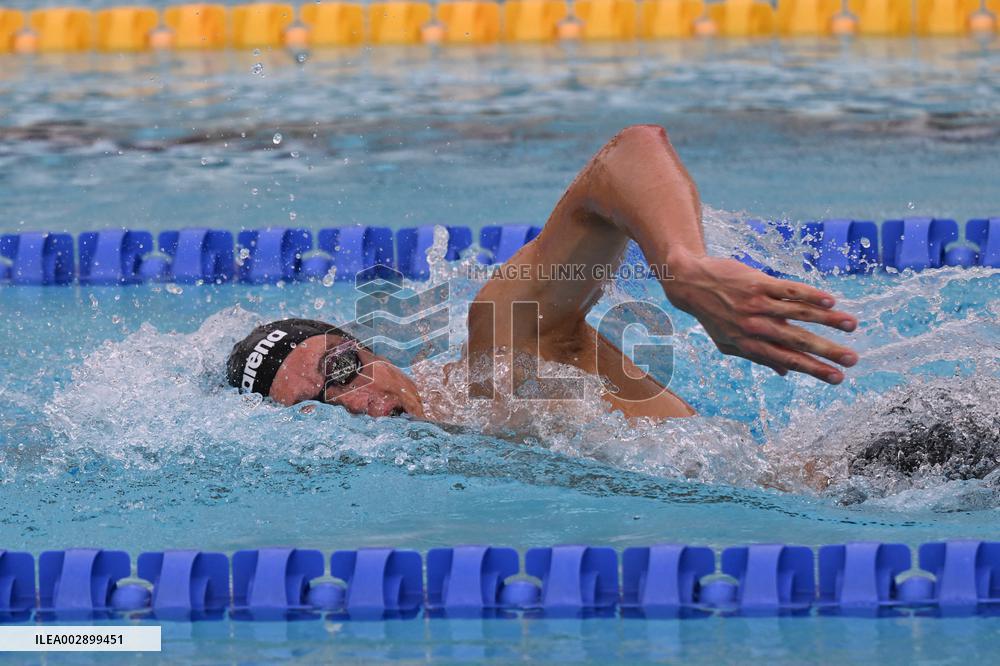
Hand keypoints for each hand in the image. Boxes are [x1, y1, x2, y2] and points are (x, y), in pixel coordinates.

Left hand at [662, 250, 858, 383]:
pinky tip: (831, 302)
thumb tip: (784, 373)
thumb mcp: (727, 343)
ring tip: (852, 326)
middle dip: (827, 352)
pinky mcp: (759, 283)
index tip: (838, 379)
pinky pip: (789, 290)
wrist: (690, 282)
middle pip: (797, 341)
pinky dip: (810, 295)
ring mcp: (757, 304)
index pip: (788, 360)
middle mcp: (755, 327)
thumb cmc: (712, 315)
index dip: (814, 370)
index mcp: (749, 345)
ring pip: (798, 314)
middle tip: (853, 360)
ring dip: (828, 321)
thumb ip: (757, 357)